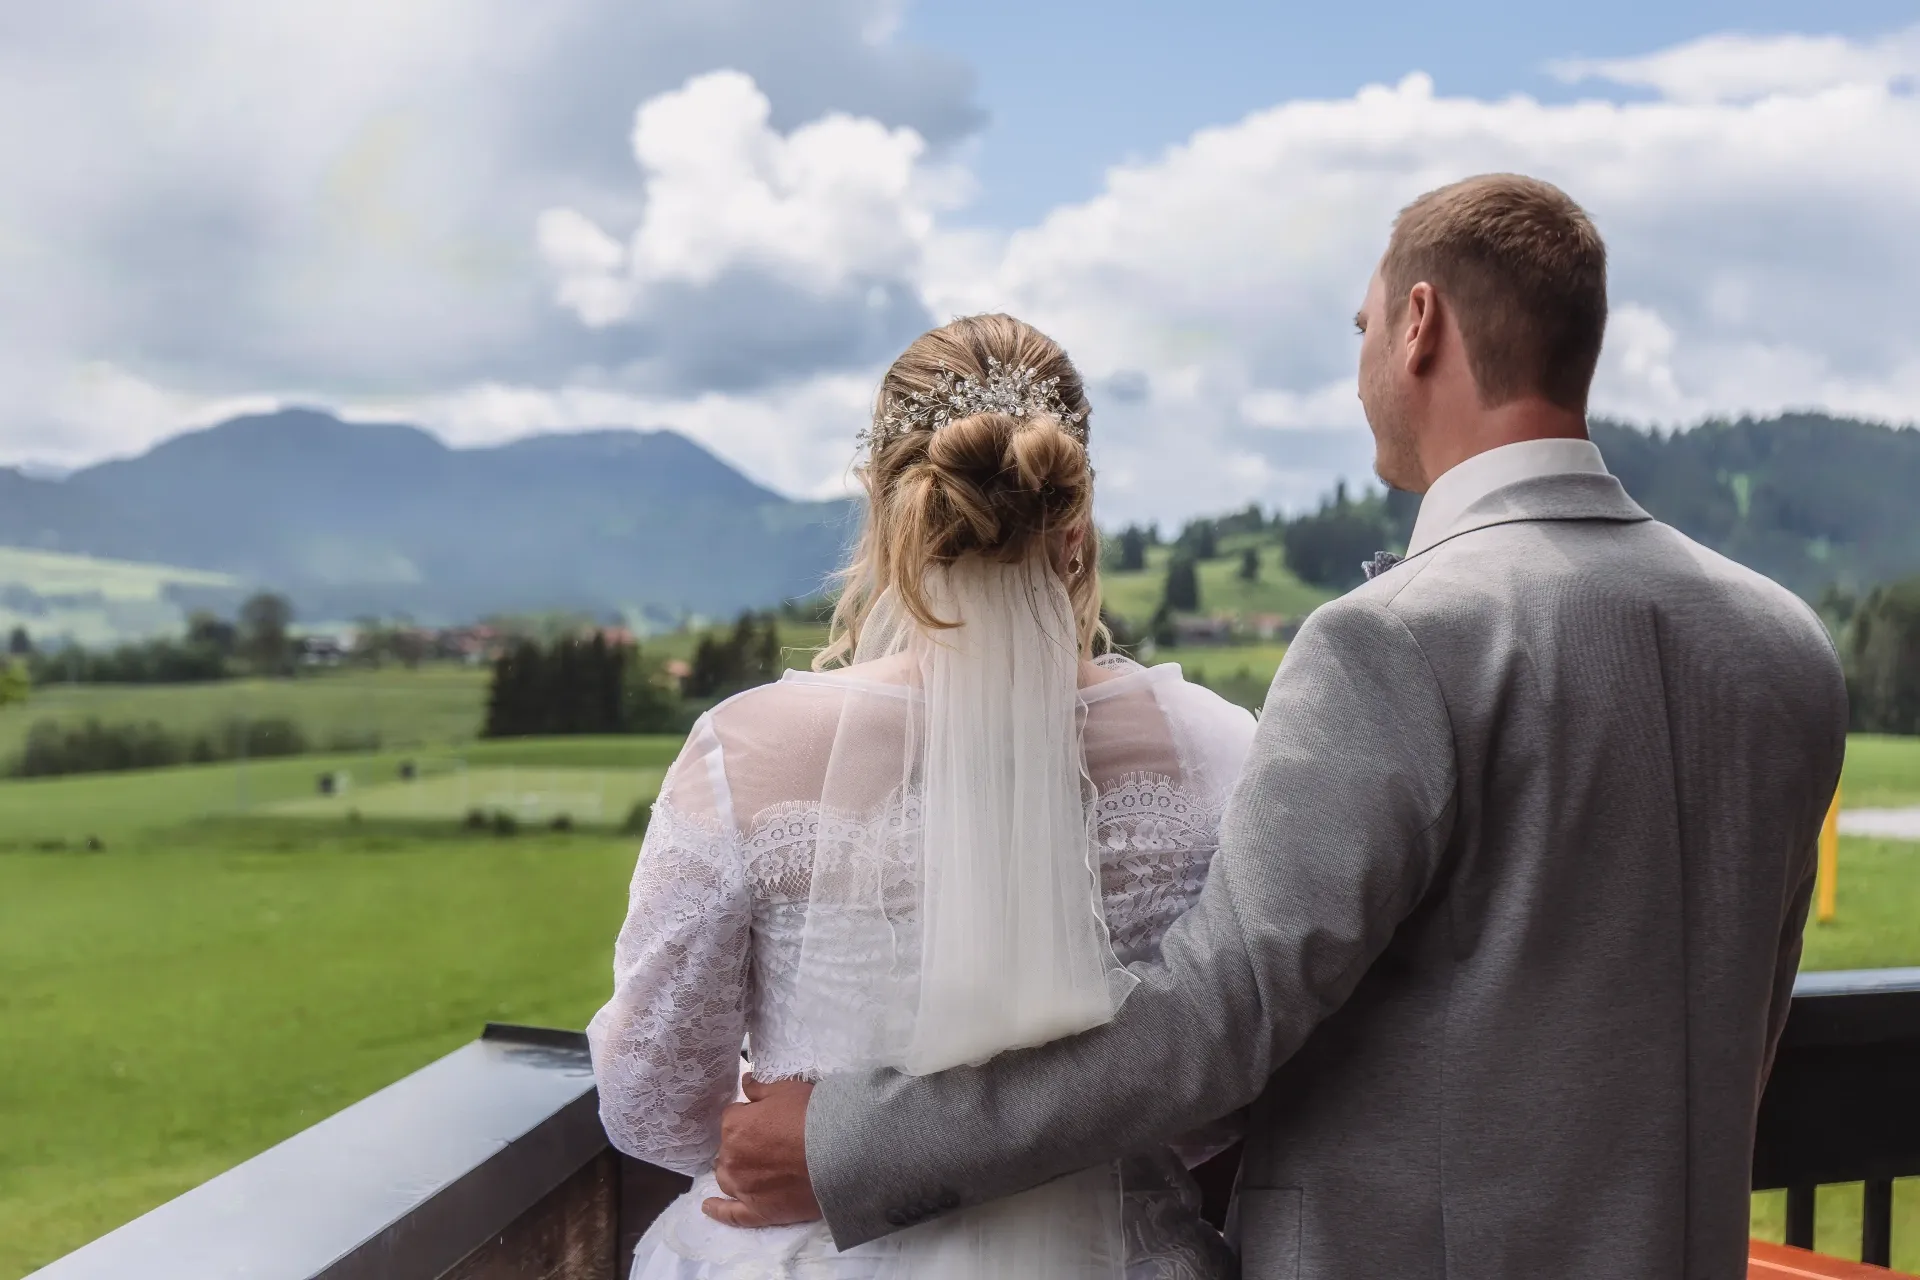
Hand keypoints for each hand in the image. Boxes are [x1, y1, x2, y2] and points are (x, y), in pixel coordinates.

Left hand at [703, 1074, 822, 1227]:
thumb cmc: (811, 1115)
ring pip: (726, 1178)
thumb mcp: (786, 1089)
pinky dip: (717, 1209)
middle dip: (742, 1144)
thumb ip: (760, 1088)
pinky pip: (730, 1214)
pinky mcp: (757, 1211)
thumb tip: (745, 1082)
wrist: (838, 1151)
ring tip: (749, 1169)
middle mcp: (731, 1157)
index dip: (749, 1116)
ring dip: (734, 1170)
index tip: (766, 1119)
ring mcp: (742, 1187)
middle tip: (767, 1142)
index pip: (732, 1117)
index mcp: (734, 1125)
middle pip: (728, 1148)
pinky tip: (708, 1206)